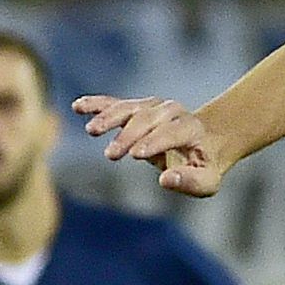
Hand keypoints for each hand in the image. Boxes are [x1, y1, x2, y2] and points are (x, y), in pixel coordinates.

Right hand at [72, 94, 228, 195]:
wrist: (203, 142)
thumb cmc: (203, 166)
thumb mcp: (206, 180)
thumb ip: (190, 181)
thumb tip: (165, 180)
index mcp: (190, 127)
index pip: (170, 132)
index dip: (154, 142)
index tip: (136, 154)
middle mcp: (170, 111)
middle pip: (146, 119)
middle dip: (127, 136)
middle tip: (110, 155)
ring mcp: (151, 106)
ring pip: (128, 108)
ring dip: (108, 118)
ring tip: (91, 130)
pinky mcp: (135, 107)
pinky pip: (114, 104)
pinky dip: (96, 104)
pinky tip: (77, 107)